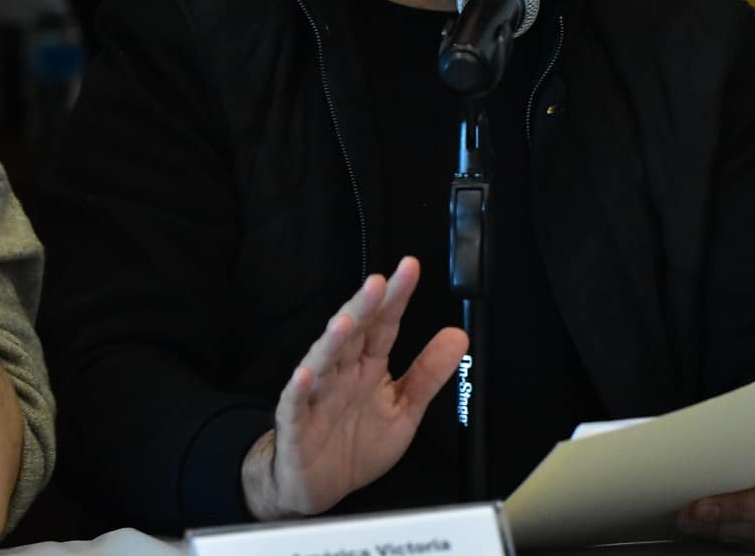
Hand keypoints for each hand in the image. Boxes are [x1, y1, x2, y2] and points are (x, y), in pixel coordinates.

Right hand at [241, 257, 467, 519]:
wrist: (320, 486)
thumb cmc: (357, 442)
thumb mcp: (403, 410)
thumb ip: (429, 374)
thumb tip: (459, 335)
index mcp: (369, 366)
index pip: (384, 325)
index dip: (397, 297)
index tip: (410, 268)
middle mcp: (342, 373)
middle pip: (354, 333)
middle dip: (364, 306)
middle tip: (378, 283)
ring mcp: (317, 394)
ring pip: (324, 360)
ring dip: (333, 340)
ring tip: (347, 321)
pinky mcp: (296, 422)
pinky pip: (296, 402)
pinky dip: (300, 387)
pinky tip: (306, 373)